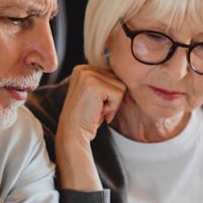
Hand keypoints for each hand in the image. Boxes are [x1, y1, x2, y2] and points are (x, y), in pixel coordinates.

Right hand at [55, 65, 127, 190]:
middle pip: (117, 79)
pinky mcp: (94, 85)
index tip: (99, 106)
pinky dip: (113, 108)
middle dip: (113, 98)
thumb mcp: (96, 96)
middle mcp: (83, 69)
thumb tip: (129, 77)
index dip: (112, 94)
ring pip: (120, 86)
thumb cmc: (87, 118)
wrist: (73, 133)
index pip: (112, 75)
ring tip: (99, 111)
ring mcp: (88, 76)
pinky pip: (119, 94)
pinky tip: (100, 113)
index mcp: (82, 69)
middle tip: (98, 110)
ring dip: (113, 104)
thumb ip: (106, 83)